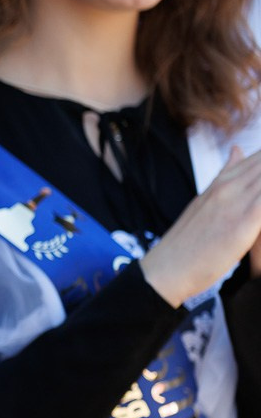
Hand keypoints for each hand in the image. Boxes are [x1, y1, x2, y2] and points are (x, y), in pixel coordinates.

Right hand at [142, 145, 260, 306]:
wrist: (166, 268)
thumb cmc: (185, 242)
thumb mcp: (203, 200)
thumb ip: (225, 175)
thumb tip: (237, 149)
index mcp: (221, 182)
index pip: (258, 157)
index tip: (260, 178)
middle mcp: (229, 187)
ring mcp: (236, 203)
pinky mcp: (244, 223)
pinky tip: (259, 212)